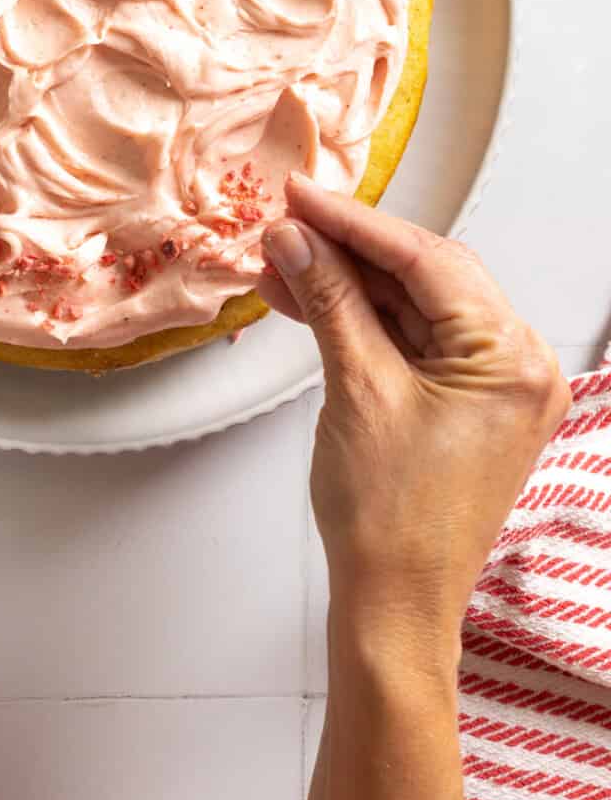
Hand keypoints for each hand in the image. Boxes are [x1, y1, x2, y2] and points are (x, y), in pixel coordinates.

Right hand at [262, 175, 569, 673]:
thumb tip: (296, 239)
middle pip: (426, 277)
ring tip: (280, 266)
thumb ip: (330, 302)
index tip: (301, 196)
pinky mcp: (465, 406)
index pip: (429, 261)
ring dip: (348, 287)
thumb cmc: (391, 519)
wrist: (395, 604)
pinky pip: (413, 344)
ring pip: (414, 308)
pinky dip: (363, 324)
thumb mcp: (356, 390)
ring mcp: (494, 387)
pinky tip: (309, 303)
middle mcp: (518, 365)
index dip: (356, 223)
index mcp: (511, 358)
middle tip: (284, 226)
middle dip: (348, 251)